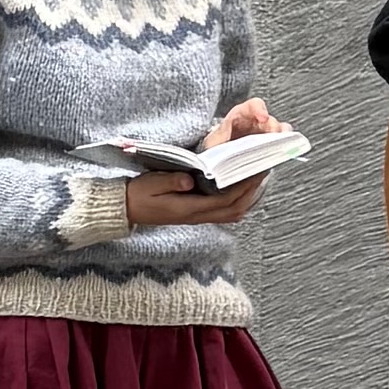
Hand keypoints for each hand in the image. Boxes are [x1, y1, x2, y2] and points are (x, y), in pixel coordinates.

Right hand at [124, 164, 264, 232]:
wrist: (126, 210)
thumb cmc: (138, 195)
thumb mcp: (151, 184)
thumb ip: (172, 181)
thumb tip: (191, 179)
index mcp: (188, 209)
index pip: (224, 200)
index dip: (242, 187)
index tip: (254, 171)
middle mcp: (196, 216)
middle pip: (234, 209)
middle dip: (251, 191)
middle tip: (263, 172)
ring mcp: (197, 217)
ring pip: (231, 213)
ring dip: (246, 198)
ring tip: (256, 179)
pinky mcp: (195, 214)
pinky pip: (223, 212)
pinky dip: (237, 201)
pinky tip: (240, 188)